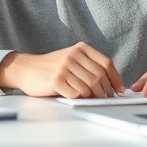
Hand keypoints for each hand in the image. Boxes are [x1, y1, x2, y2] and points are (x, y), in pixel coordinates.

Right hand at [0, 42, 124, 98]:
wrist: (26, 68)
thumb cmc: (52, 67)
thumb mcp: (72, 59)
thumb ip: (89, 66)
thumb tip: (111, 83)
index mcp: (80, 48)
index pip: (106, 63)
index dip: (115, 78)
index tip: (119, 90)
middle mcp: (73, 55)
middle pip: (99, 76)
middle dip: (106, 90)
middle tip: (105, 98)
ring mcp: (64, 67)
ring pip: (89, 86)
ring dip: (93, 96)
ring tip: (90, 98)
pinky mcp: (56, 80)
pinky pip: (76, 93)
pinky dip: (79, 98)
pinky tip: (75, 96)